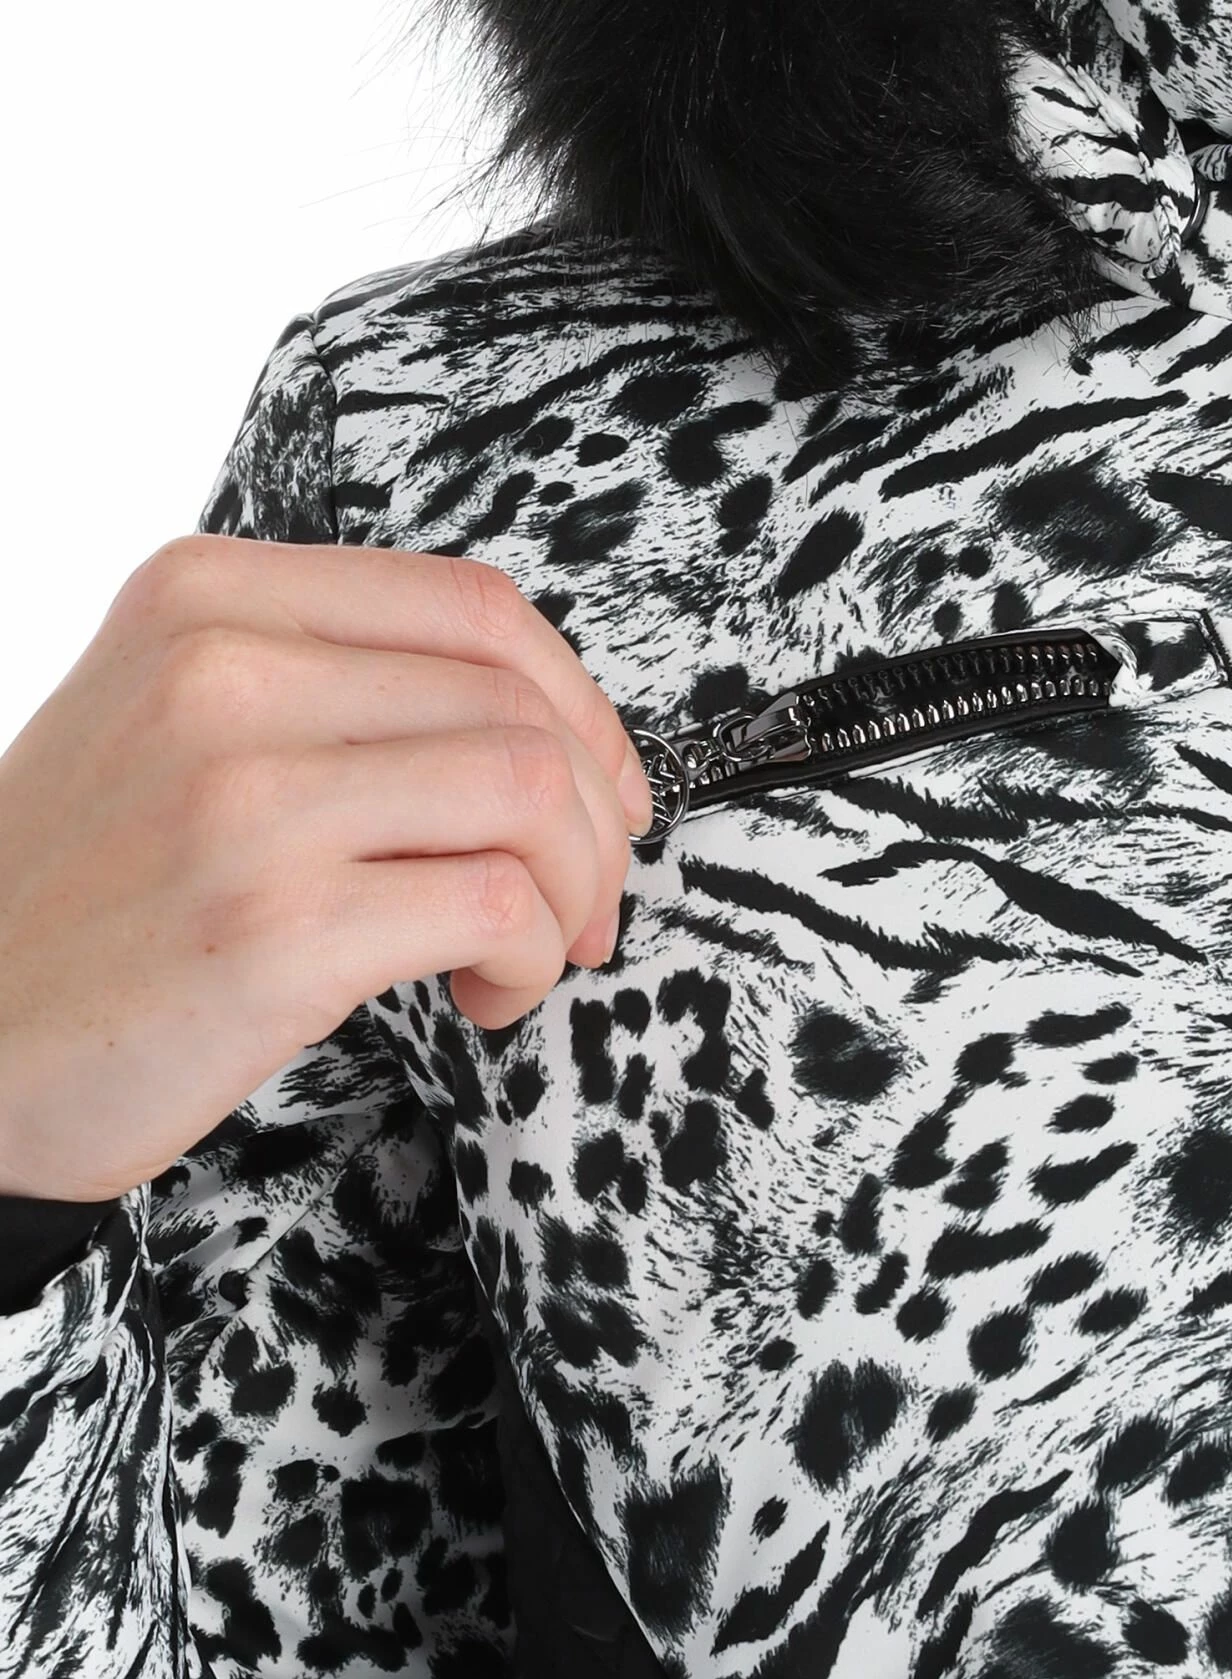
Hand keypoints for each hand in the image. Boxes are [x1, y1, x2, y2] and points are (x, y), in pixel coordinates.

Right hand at [0, 535, 653, 1202]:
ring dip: (577, 894)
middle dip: (596, 823)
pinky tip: (483, 996)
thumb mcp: (179, 728)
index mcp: (206, 597)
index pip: (473, 607)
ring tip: (532, 954)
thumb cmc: (92, 899)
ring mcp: (246, 796)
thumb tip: (546, 736)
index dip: (582, 708)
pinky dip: (531, 959)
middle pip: (519, 705)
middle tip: (589, 904)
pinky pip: (499, 904)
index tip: (607, 793)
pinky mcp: (276, 924)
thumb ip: (335, 692)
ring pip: (529, 792)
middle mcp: (223, 671)